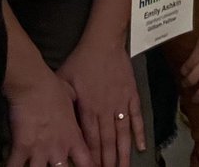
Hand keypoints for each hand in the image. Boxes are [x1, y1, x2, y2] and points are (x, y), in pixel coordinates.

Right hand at [4, 64, 93, 166]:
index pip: (87, 162)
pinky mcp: (21, 147)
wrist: (34, 84)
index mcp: (73, 137)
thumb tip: (76, 106)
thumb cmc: (55, 88)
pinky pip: (14, 166)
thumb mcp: (73, 99)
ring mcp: (40, 150)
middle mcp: (58, 148)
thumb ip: (76, 110)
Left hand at [57, 41, 146, 166]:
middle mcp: (105, 110)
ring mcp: (121, 103)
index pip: (90, 140)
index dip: (92, 157)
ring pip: (123, 133)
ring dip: (123, 152)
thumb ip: (64, 103)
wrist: (104, 43)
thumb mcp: (64, 81)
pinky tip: (141, 147)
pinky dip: (139, 132)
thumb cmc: (81, 61)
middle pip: (107, 141)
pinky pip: (137, 117)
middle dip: (108, 161)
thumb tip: (57, 122)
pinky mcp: (132, 95)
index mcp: (88, 109)